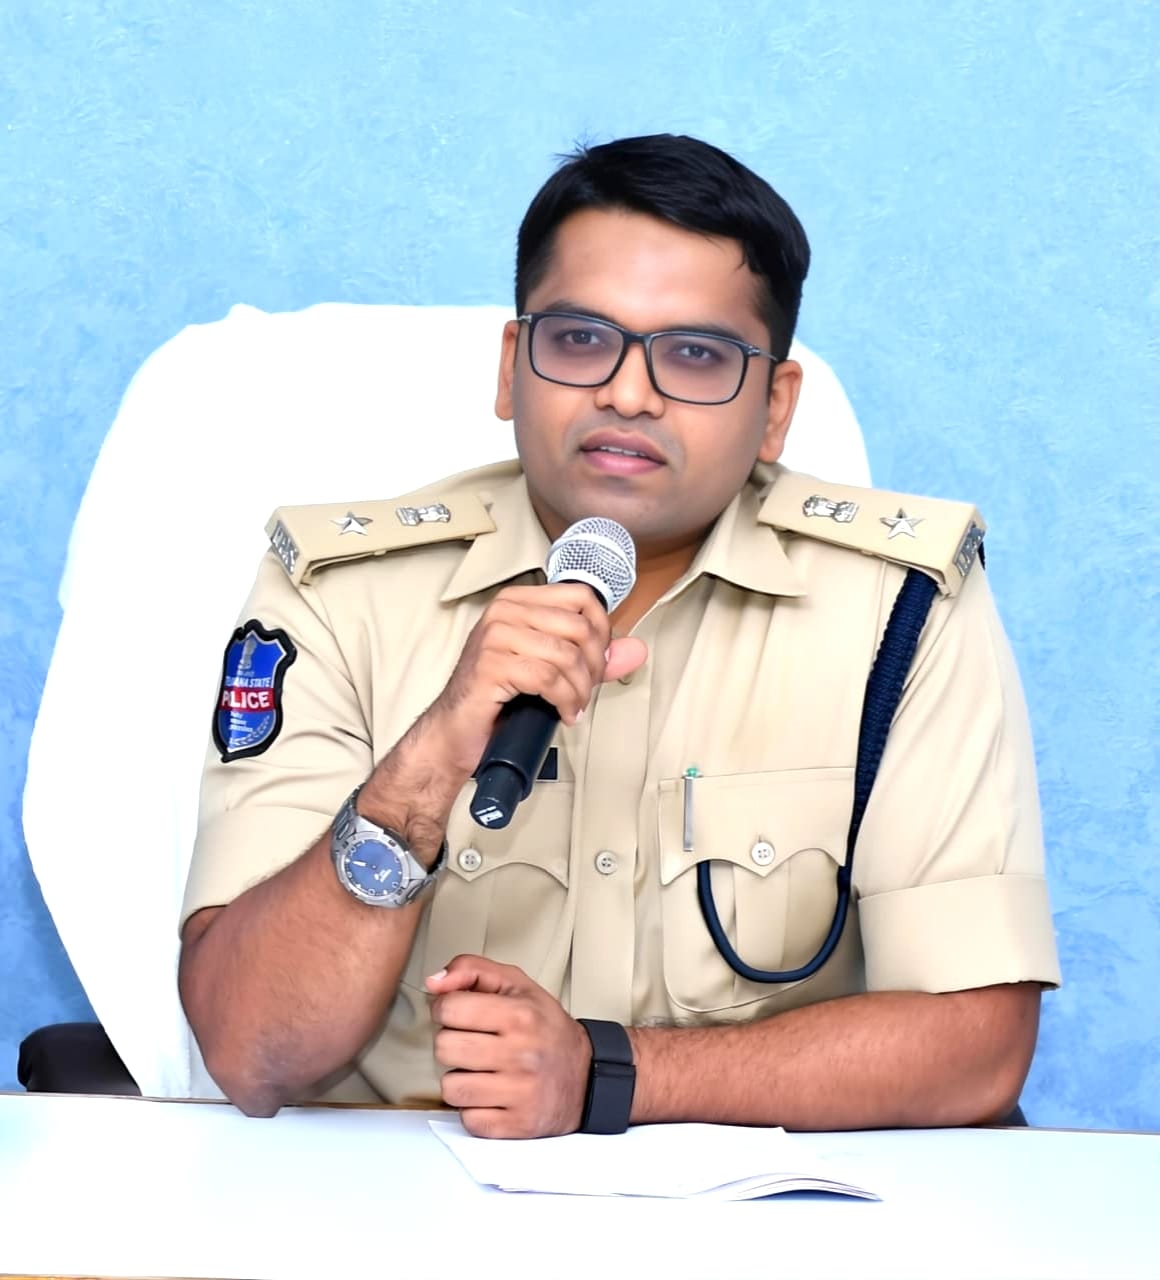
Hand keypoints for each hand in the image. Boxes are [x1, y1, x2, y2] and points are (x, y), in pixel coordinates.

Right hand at [420, 583, 647, 778]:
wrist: (456, 731)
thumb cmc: (498, 698)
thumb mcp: (551, 671)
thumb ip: (592, 658)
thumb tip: (636, 649)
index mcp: (519, 601)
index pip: (581, 597)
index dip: (601, 631)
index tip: (597, 661)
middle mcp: (505, 611)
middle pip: (578, 626)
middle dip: (592, 666)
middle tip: (586, 690)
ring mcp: (495, 635)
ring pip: (566, 654)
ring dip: (580, 689)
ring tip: (574, 706)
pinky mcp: (491, 665)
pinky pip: (548, 678)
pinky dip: (564, 700)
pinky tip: (564, 713)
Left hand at [426, 954, 590, 1138]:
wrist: (586, 1076)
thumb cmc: (544, 1026)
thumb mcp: (516, 984)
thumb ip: (471, 969)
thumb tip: (433, 982)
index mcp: (519, 1014)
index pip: (449, 1008)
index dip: (445, 1009)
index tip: (458, 1014)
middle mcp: (520, 1054)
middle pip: (444, 1048)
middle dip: (451, 1043)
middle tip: (471, 1042)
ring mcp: (519, 1093)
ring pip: (450, 1088)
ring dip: (459, 1079)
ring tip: (480, 1070)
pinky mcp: (517, 1125)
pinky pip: (468, 1120)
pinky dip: (474, 1109)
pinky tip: (490, 1095)